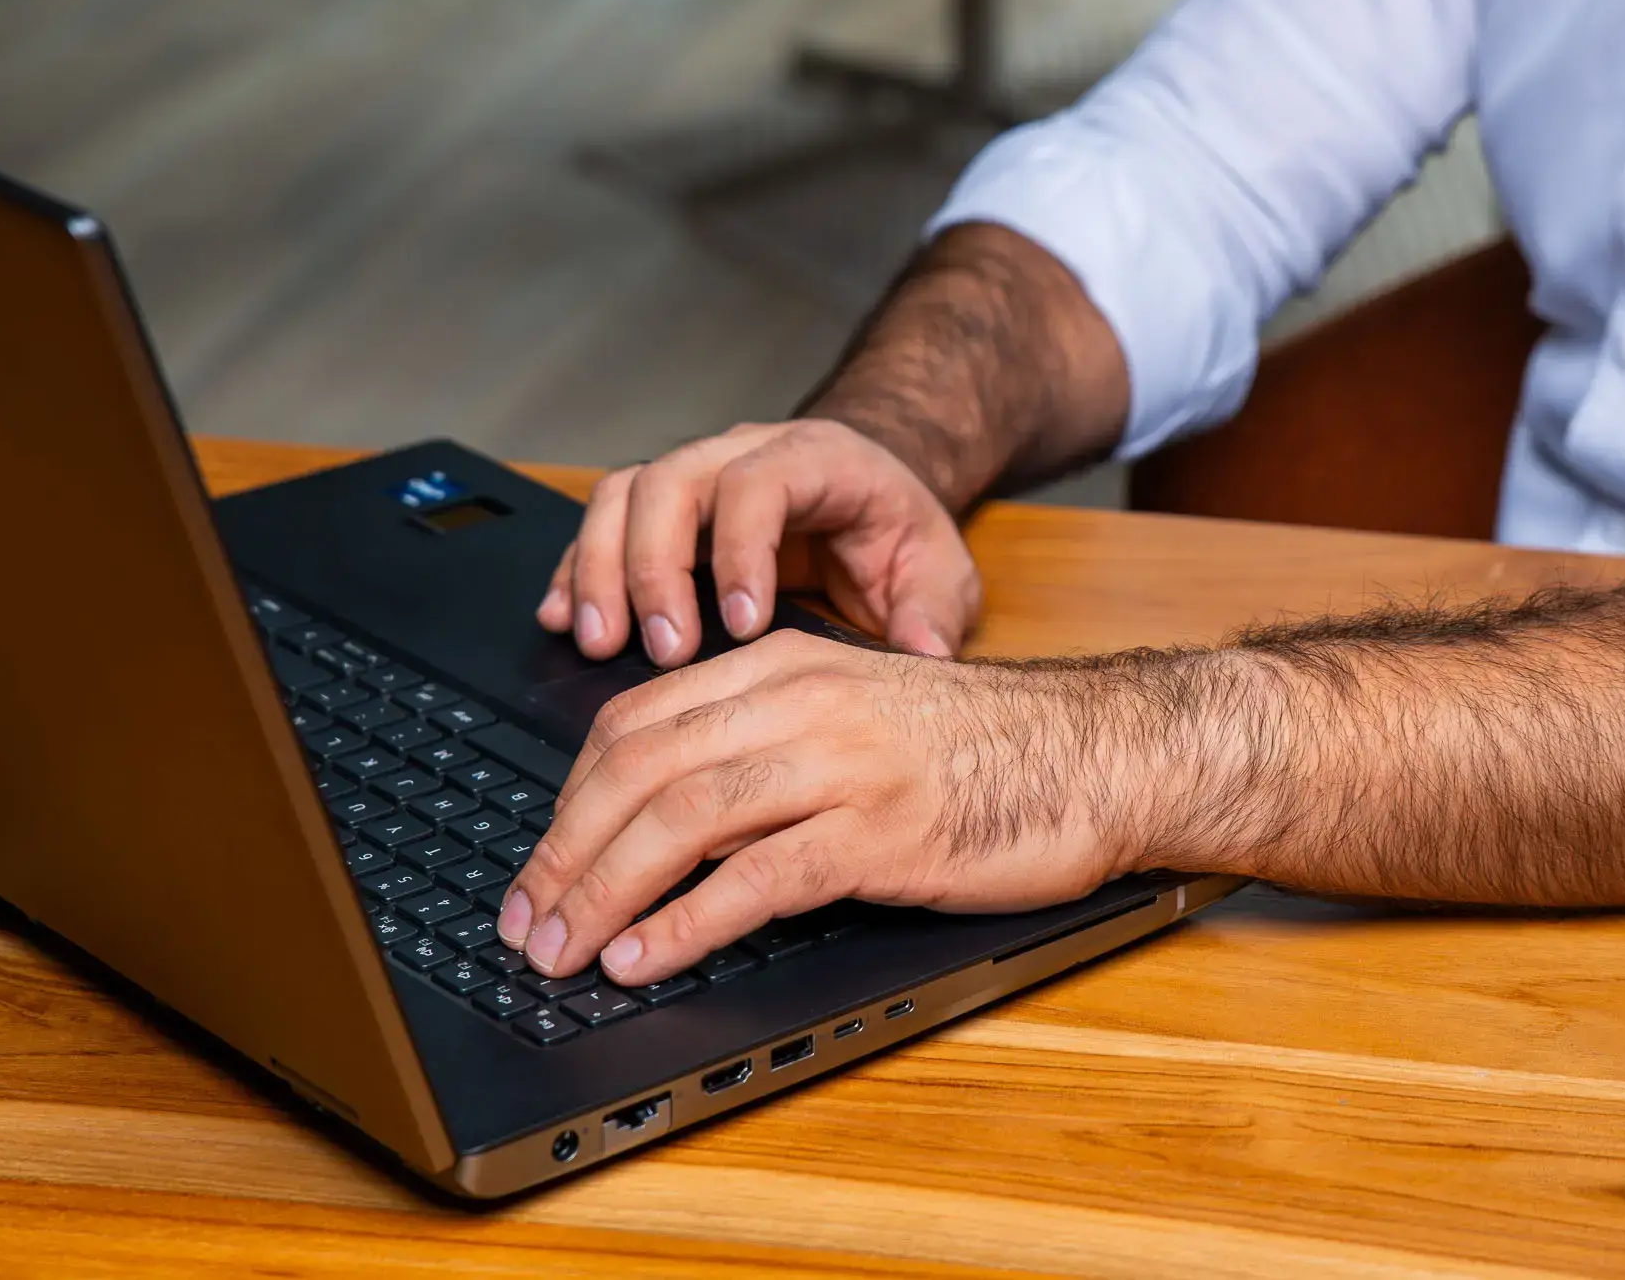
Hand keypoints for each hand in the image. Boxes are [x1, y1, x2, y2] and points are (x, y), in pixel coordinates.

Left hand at [494, 630, 1151, 983]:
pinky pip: (755, 878)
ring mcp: (843, 764)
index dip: (566, 798)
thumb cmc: (984, 748)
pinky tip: (645, 958)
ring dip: (602, 893)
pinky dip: (683, 924)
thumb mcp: (858, 712)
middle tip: (525, 923)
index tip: (538, 862)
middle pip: (638, 769)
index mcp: (786, 666)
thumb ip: (766, 740)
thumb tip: (666, 814)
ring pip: (680, 818)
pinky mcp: (882, 832)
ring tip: (562, 952)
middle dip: (563, 853)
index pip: (634, 720)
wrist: (1099, 754)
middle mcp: (803, 701)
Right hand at [536, 419, 981, 665]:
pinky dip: (575, 569)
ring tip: (599, 641)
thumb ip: (937, 610)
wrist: (871, 494)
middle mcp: (742, 454)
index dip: (742, 550)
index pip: (759, 484)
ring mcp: (694, 476)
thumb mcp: (941, 568)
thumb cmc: (898, 531)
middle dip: (656, 567)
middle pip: (672, 482)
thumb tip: (925, 654)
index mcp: (816, 460)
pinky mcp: (660, 509)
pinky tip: (562, 620)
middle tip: (663, 649)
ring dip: (600, 568)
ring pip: (623, 495)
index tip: (742, 624)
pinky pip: (600, 522)